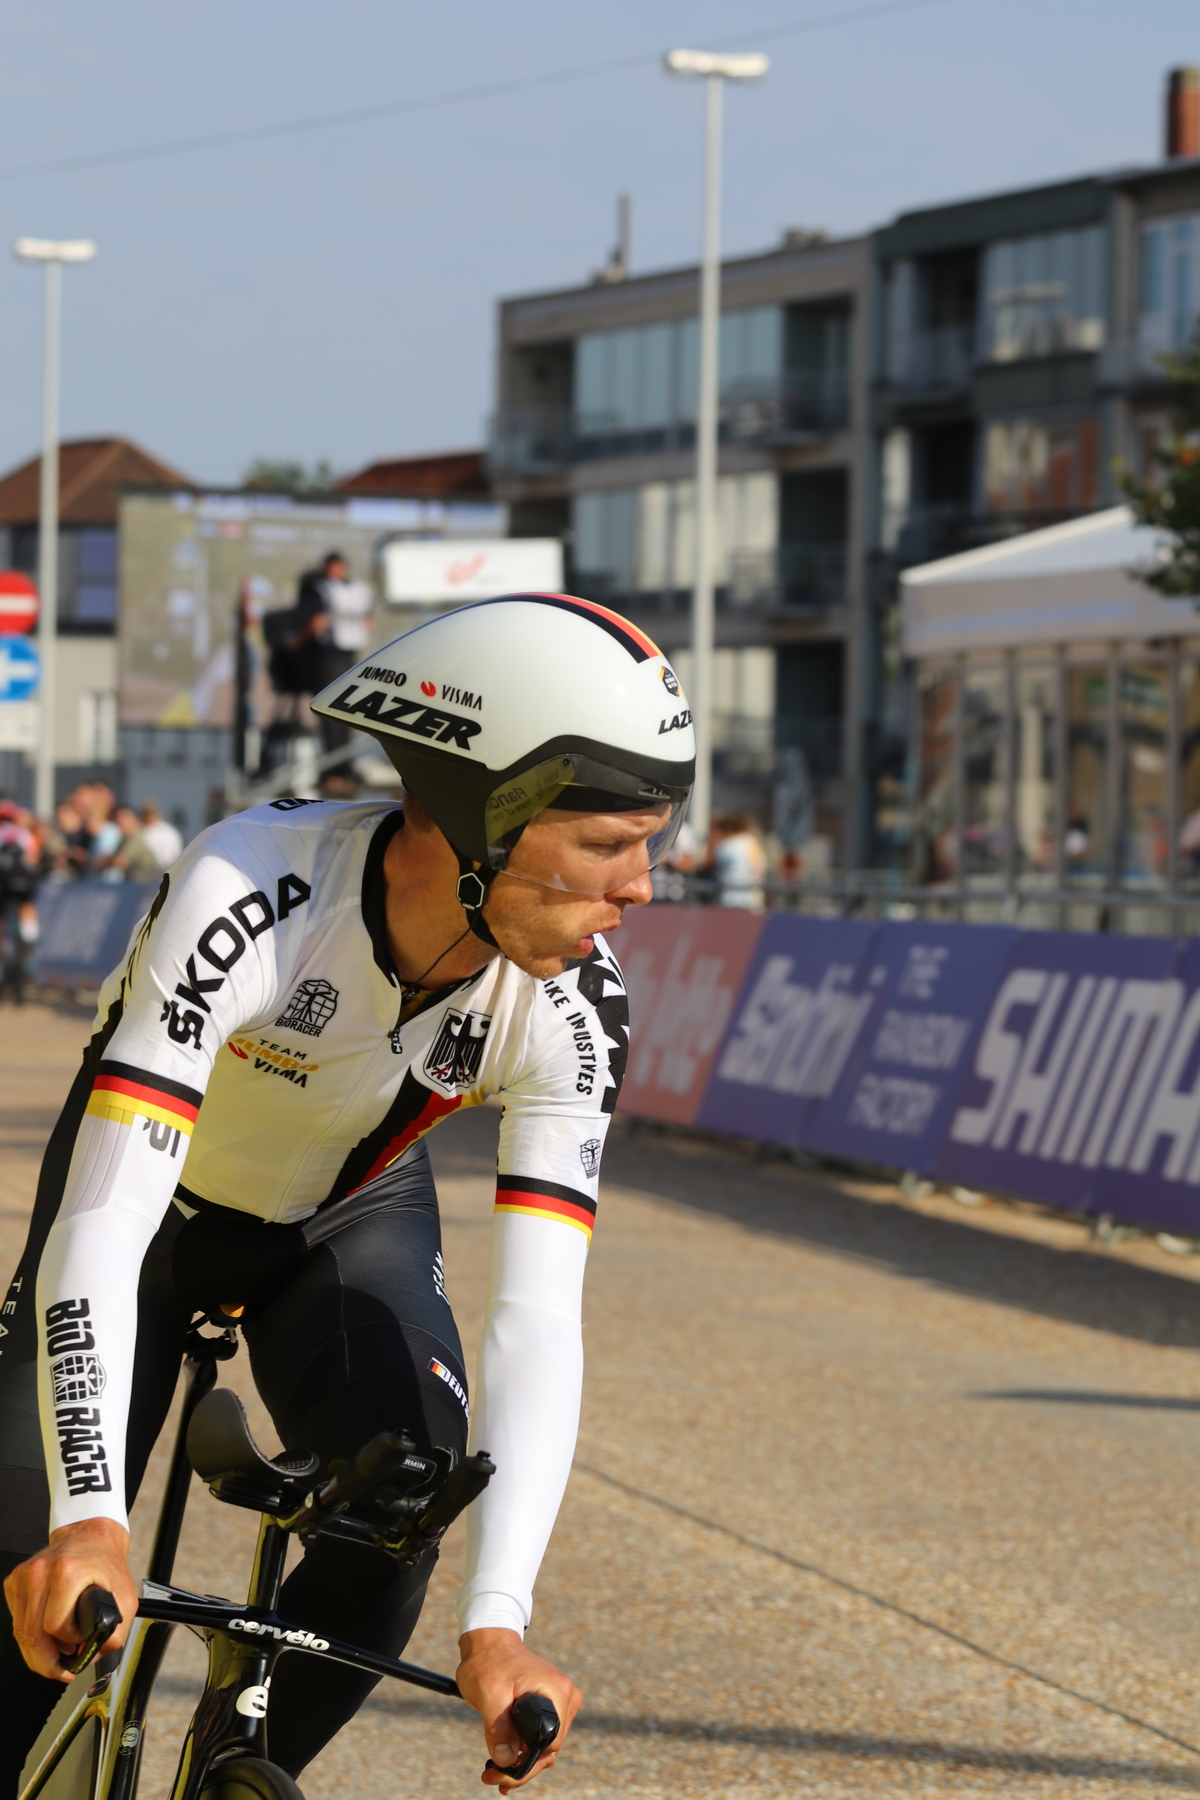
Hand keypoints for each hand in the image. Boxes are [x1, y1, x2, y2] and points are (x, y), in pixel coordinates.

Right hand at [4, 1518, 136, 1680]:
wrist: (91, 1536)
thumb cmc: (106, 1564)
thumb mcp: (125, 1598)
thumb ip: (112, 1635)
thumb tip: (89, 1658)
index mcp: (67, 1572)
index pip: (54, 1626)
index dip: (68, 1641)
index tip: (80, 1641)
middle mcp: (41, 1571)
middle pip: (32, 1634)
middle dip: (46, 1662)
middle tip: (60, 1670)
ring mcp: (25, 1575)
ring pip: (21, 1631)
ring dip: (36, 1651)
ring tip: (55, 1655)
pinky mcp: (15, 1580)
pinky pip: (17, 1619)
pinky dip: (29, 1633)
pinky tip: (45, 1634)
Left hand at [457, 1628, 580, 1791]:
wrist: (490, 1643)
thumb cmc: (489, 1662)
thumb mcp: (489, 1694)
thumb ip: (499, 1728)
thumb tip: (506, 1760)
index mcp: (556, 1692)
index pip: (551, 1744)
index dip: (527, 1765)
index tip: (501, 1775)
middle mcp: (564, 1697)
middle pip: (550, 1749)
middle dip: (521, 1769)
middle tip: (492, 1778)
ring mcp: (558, 1702)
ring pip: (545, 1747)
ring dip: (521, 1763)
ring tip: (493, 1773)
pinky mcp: (549, 1706)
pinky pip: (540, 1737)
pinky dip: (522, 1752)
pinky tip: (504, 1763)